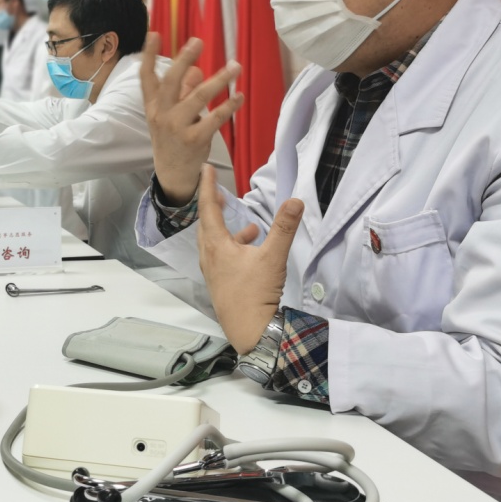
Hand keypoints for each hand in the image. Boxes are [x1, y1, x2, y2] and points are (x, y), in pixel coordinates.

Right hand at [140, 33, 243, 205]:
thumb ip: (183, 92)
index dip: (148, 55)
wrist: (172, 175)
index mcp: (153, 106)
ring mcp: (177, 127)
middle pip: (172, 81)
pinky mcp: (195, 139)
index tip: (154, 33)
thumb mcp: (171, 115)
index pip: (146, 77)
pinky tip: (239, 96)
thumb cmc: (173, 139)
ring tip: (235, 66)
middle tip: (198, 41)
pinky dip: (230, 105)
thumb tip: (196, 69)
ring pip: (200, 96)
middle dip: (184, 59)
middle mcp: (162, 114)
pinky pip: (215, 117)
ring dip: (220, 79)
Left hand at [196, 165, 302, 353]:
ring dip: (227, 231)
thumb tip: (295, 200)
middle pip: (207, 225)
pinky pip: (221, 258)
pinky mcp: (220, 284)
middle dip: (214, 207)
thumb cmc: (256, 294)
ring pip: (215, 243)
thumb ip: (284, 228)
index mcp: (216, 246)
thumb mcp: (273, 258)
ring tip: (250, 228)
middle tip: (221, 193)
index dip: (208, 187)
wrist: (250, 332)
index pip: (209, 209)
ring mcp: (213, 272)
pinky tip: (253, 254)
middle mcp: (209, 257)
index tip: (205, 169)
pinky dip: (234, 249)